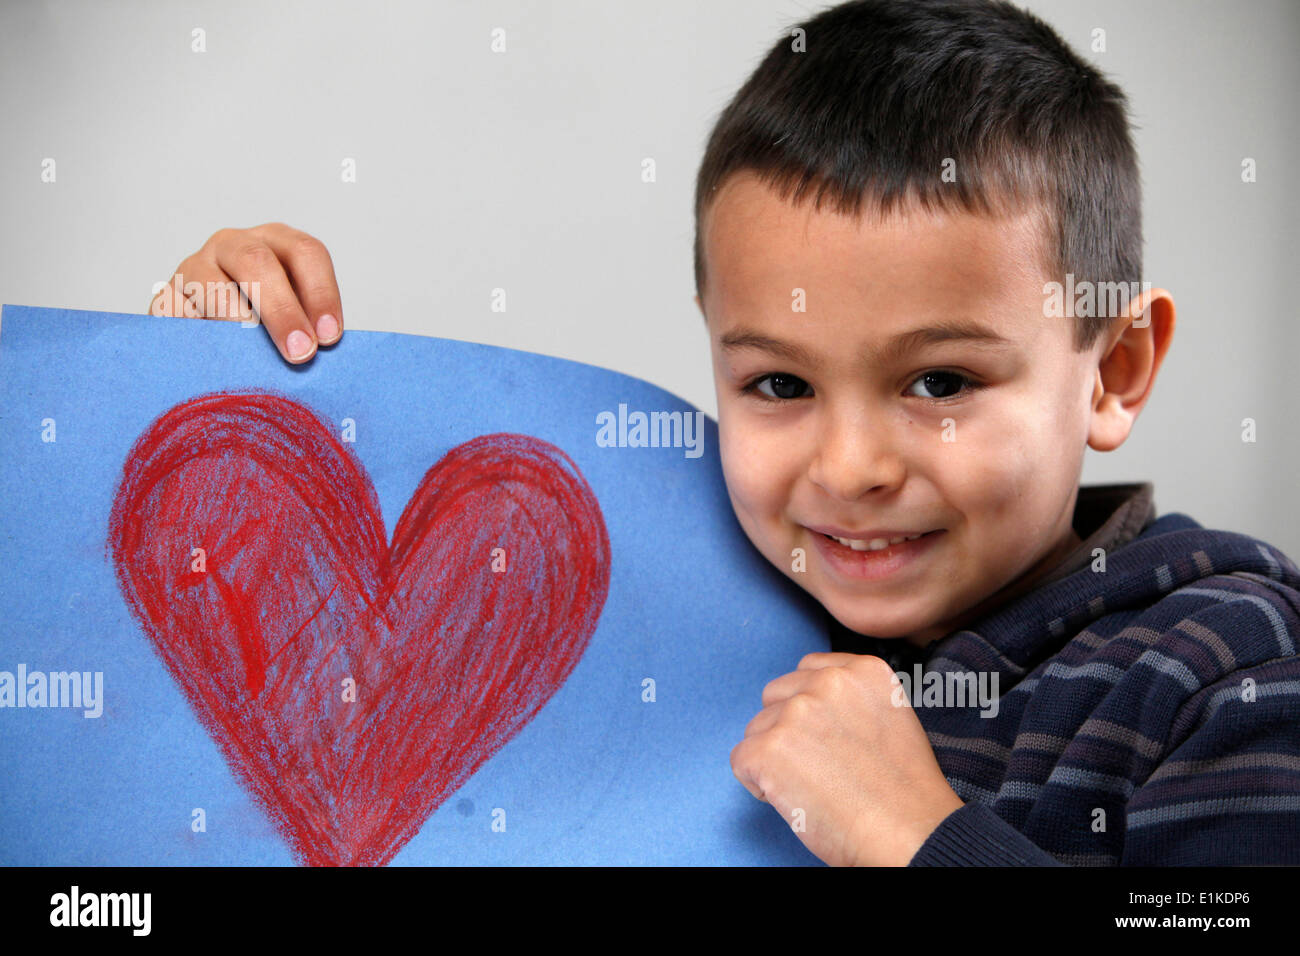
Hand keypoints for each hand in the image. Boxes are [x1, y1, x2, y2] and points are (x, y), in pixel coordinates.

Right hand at [148, 222, 342, 364]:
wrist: (209, 339)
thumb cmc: (266, 329)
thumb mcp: (295, 318)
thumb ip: (309, 328)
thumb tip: (319, 355)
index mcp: (276, 244)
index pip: (305, 252)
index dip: (321, 293)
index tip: (329, 337)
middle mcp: (233, 245)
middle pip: (257, 262)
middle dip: (282, 310)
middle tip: (299, 353)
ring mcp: (194, 267)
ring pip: (213, 288)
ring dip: (239, 326)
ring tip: (255, 361)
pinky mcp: (165, 297)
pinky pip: (176, 315)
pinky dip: (199, 340)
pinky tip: (216, 362)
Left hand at [731, 651, 964, 865]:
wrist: (910, 835)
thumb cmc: (904, 793)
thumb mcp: (891, 719)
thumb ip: (852, 700)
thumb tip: (810, 706)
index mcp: (863, 671)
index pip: (808, 669)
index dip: (808, 707)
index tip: (821, 737)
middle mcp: (829, 682)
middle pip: (776, 696)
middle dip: (785, 728)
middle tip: (817, 767)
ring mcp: (797, 713)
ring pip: (757, 729)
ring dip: (774, 758)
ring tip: (813, 788)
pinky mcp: (770, 748)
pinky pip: (742, 760)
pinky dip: (759, 785)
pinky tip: (796, 799)